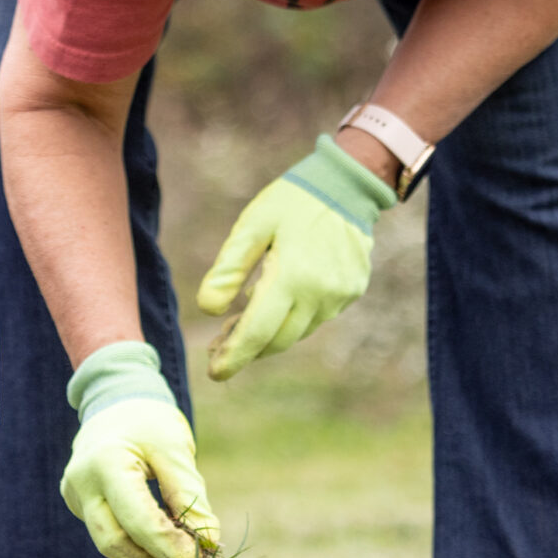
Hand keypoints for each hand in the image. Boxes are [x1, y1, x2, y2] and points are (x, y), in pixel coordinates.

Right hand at [59, 341, 220, 557]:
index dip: (169, 545)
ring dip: (143, 556)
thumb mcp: (176, 450)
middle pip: (114, 541)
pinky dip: (134, 542)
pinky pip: (105, 531)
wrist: (116, 401)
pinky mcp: (76, 502)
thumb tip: (208, 543)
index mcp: (105, 463)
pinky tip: (158, 539)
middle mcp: (81, 482)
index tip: (200, 555)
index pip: (137, 521)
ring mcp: (73, 494)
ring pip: (107, 543)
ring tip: (176, 554)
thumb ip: (190, 497)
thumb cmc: (150, 422)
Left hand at [196, 134, 394, 380]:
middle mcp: (320, 294)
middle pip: (277, 340)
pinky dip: (290, 319)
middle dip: (246, 349)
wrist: (348, 184)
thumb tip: (207, 308)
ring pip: (296, 332)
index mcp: (293, 276)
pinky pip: (314, 317)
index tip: (214, 373)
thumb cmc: (292, 201)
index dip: (234, 356)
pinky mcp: (351, 292)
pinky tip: (272, 304)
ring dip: (267, 336)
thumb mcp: (252, 225)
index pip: (257, 332)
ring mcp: (340, 295)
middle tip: (217, 347)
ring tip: (237, 327)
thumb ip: (228, 268)